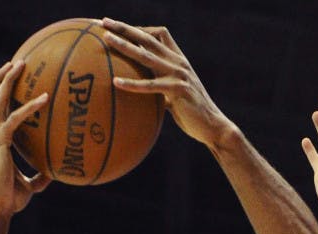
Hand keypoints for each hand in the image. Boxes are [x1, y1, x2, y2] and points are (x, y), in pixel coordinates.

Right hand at [0, 62, 50, 217]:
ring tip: (21, 64)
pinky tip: (45, 99)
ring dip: (8, 79)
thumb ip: (40, 176)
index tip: (11, 77)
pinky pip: (15, 118)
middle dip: (0, 76)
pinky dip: (30, 107)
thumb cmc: (10, 200)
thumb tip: (56, 173)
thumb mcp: (30, 185)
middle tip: (17, 62)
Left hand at [100, 18, 231, 147]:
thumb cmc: (192, 115)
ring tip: (106, 40)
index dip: (138, 29)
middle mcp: (178, 62)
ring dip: (125, 45)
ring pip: (146, 55)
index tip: (119, 28)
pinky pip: (150, 85)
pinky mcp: (178, 90)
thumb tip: (144, 95)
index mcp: (178, 60)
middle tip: (104, 22)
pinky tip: (116, 82)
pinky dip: (132, 84)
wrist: (213, 127)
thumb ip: (160, 89)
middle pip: (148, 37)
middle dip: (125, 28)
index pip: (158, 34)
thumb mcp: (175, 96)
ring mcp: (178, 74)